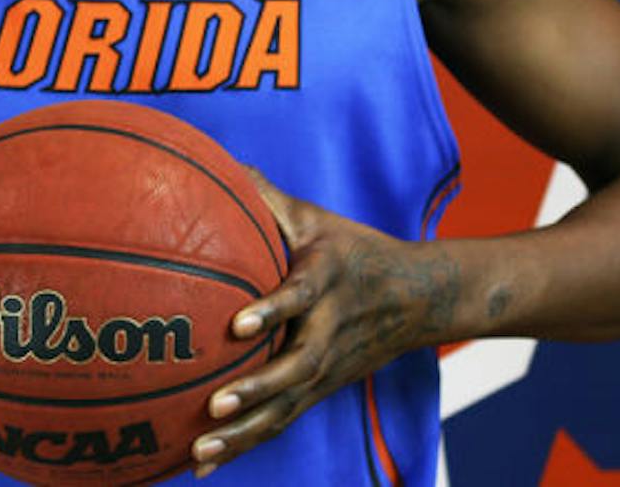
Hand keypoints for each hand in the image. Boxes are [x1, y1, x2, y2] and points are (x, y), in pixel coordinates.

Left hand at [191, 170, 460, 476]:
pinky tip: (200, 465)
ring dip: (244, 433)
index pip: (301, 296)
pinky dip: (244, 445)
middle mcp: (330, 331)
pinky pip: (281, 422)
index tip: (238, 325)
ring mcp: (328, 369)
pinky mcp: (320, 392)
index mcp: (328, 282)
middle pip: (297, 369)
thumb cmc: (352, 249)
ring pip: (287, 407)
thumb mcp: (316, 218)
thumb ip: (267, 197)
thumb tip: (219, 162)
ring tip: (199, 451)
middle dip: (257, 390)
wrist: (420, 298)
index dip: (273, 310)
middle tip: (215, 403)